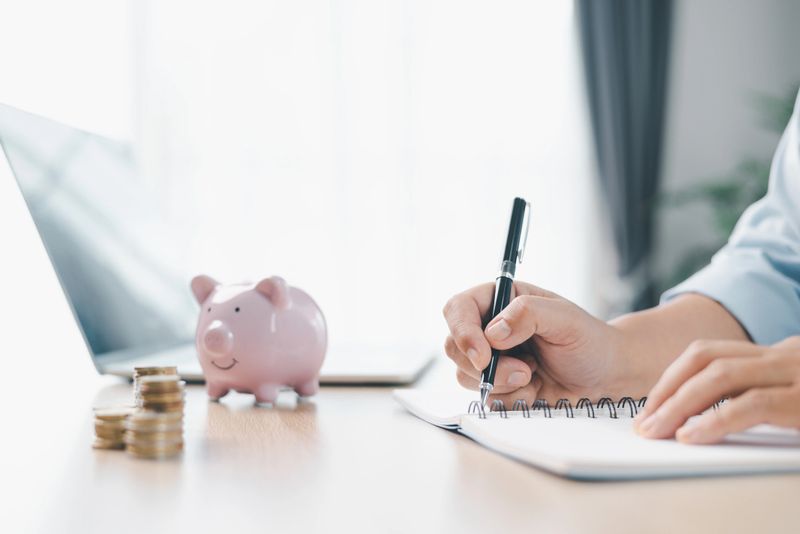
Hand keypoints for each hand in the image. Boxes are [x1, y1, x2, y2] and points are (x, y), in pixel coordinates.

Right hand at [442, 281, 627, 405]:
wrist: (605, 376)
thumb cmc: (588, 339)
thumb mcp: (564, 318)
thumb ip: (527, 314)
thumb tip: (493, 332)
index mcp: (500, 300)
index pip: (459, 309)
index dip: (463, 332)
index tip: (482, 356)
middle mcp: (488, 328)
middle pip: (454, 346)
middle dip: (484, 366)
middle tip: (524, 370)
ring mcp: (491, 359)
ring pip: (465, 375)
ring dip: (501, 383)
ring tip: (534, 375)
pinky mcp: (497, 386)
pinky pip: (485, 398)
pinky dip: (511, 399)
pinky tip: (535, 389)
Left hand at [634, 336, 799, 443]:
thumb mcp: (793, 395)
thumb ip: (757, 395)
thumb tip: (698, 418)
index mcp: (777, 353)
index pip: (708, 354)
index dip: (672, 379)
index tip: (649, 408)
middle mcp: (785, 354)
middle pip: (706, 359)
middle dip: (668, 390)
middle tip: (643, 424)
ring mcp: (797, 372)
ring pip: (721, 375)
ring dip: (680, 404)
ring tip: (656, 431)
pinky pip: (752, 405)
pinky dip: (715, 420)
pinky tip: (690, 436)